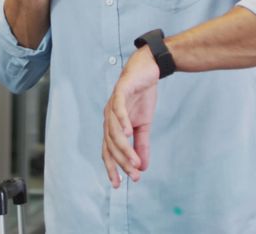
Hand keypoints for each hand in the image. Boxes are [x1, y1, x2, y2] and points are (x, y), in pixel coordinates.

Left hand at [102, 46, 159, 187]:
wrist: (147, 70)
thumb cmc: (142, 96)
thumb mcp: (145, 124)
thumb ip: (141, 145)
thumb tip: (142, 167)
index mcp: (112, 125)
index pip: (108, 151)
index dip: (112, 168)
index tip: (119, 185)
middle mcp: (108, 117)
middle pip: (111, 145)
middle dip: (122, 162)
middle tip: (134, 176)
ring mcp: (112, 104)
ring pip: (114, 131)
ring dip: (124, 148)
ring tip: (134, 162)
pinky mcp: (120, 91)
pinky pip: (118, 109)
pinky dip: (122, 121)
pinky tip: (129, 133)